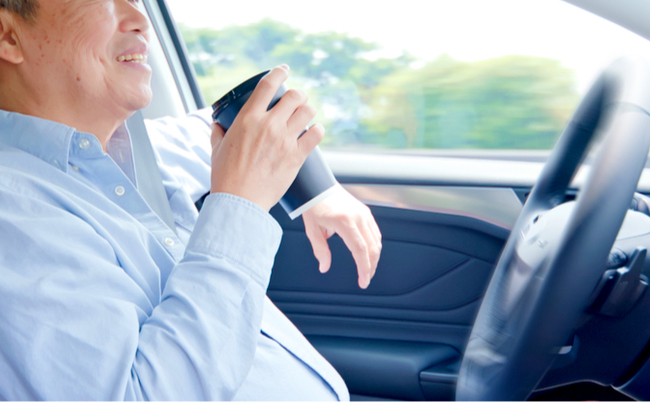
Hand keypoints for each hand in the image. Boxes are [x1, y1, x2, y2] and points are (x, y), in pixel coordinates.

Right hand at [210, 66, 323, 210]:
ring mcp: (284, 140)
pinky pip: (316, 134)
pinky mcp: (296, 156)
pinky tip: (314, 131)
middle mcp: (268, 125)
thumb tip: (216, 125)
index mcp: (248, 119)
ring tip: (305, 115)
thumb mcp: (216, 150)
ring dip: (308, 110)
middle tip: (297, 99)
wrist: (240, 201)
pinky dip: (317, 130)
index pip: (267, 85)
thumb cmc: (226, 177)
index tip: (284, 70)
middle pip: (294, 95)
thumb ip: (217, 133)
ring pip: (307, 111)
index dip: (279, 73)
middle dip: (298, 94)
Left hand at [302, 184, 381, 288]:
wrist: (318, 186)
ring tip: (368, 269)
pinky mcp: (365, 211)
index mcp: (344, 221)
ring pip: (376, 240)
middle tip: (366, 279)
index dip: (364, 267)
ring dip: (374, 257)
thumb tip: (324, 267)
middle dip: (371, 266)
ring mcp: (363, 213)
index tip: (363, 280)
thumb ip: (320, 250)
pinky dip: (374, 245)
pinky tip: (369, 254)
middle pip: (372, 247)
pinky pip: (375, 232)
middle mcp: (358, 216)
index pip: (360, 249)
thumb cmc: (313, 206)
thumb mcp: (312, 230)